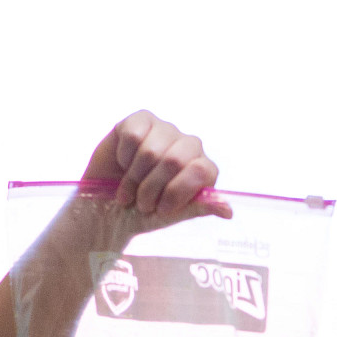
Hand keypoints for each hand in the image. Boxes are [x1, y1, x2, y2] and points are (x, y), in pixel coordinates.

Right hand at [81, 110, 231, 228]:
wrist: (108, 204)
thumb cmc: (144, 212)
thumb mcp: (172, 216)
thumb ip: (198, 208)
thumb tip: (228, 211)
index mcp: (203, 168)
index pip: (201, 171)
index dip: (177, 192)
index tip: (161, 209)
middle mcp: (188, 145)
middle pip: (174, 160)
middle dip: (151, 188)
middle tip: (141, 203)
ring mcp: (165, 130)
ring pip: (151, 150)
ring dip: (133, 178)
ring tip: (128, 191)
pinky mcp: (141, 120)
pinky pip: (133, 136)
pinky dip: (123, 157)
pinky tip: (123, 164)